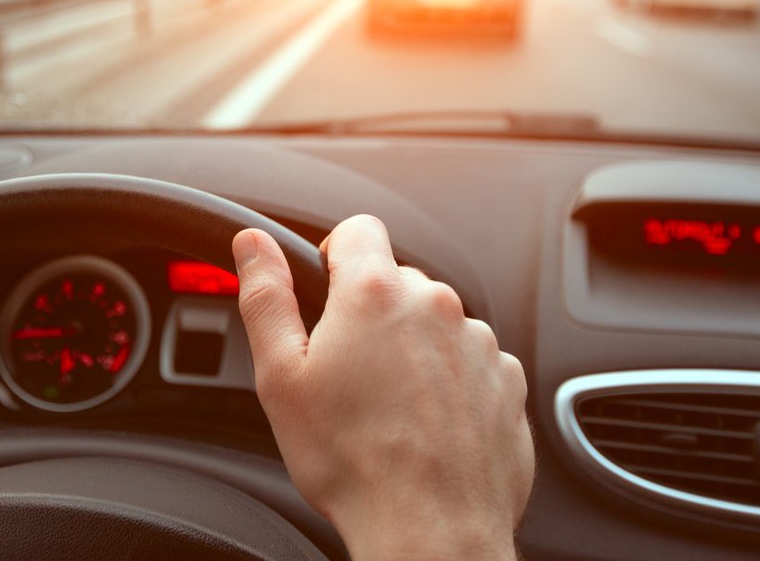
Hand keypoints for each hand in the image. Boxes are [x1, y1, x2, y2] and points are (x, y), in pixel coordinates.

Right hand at [233, 215, 533, 560]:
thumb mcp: (281, 377)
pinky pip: (470, 362)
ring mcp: (479, 342)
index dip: (335, 255)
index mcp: (375, 292)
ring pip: (434, 324)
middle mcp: (436, 304)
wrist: (429, 530)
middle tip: (348, 374)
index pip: (358, 229)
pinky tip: (426, 425)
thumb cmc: (352, 462)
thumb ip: (266, 297)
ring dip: (413, 350)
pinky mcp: (508, 380)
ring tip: (389, 410)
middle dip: (371, 315)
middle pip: (396, 282)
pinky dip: (450, 383)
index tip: (326, 293)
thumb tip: (252, 244)